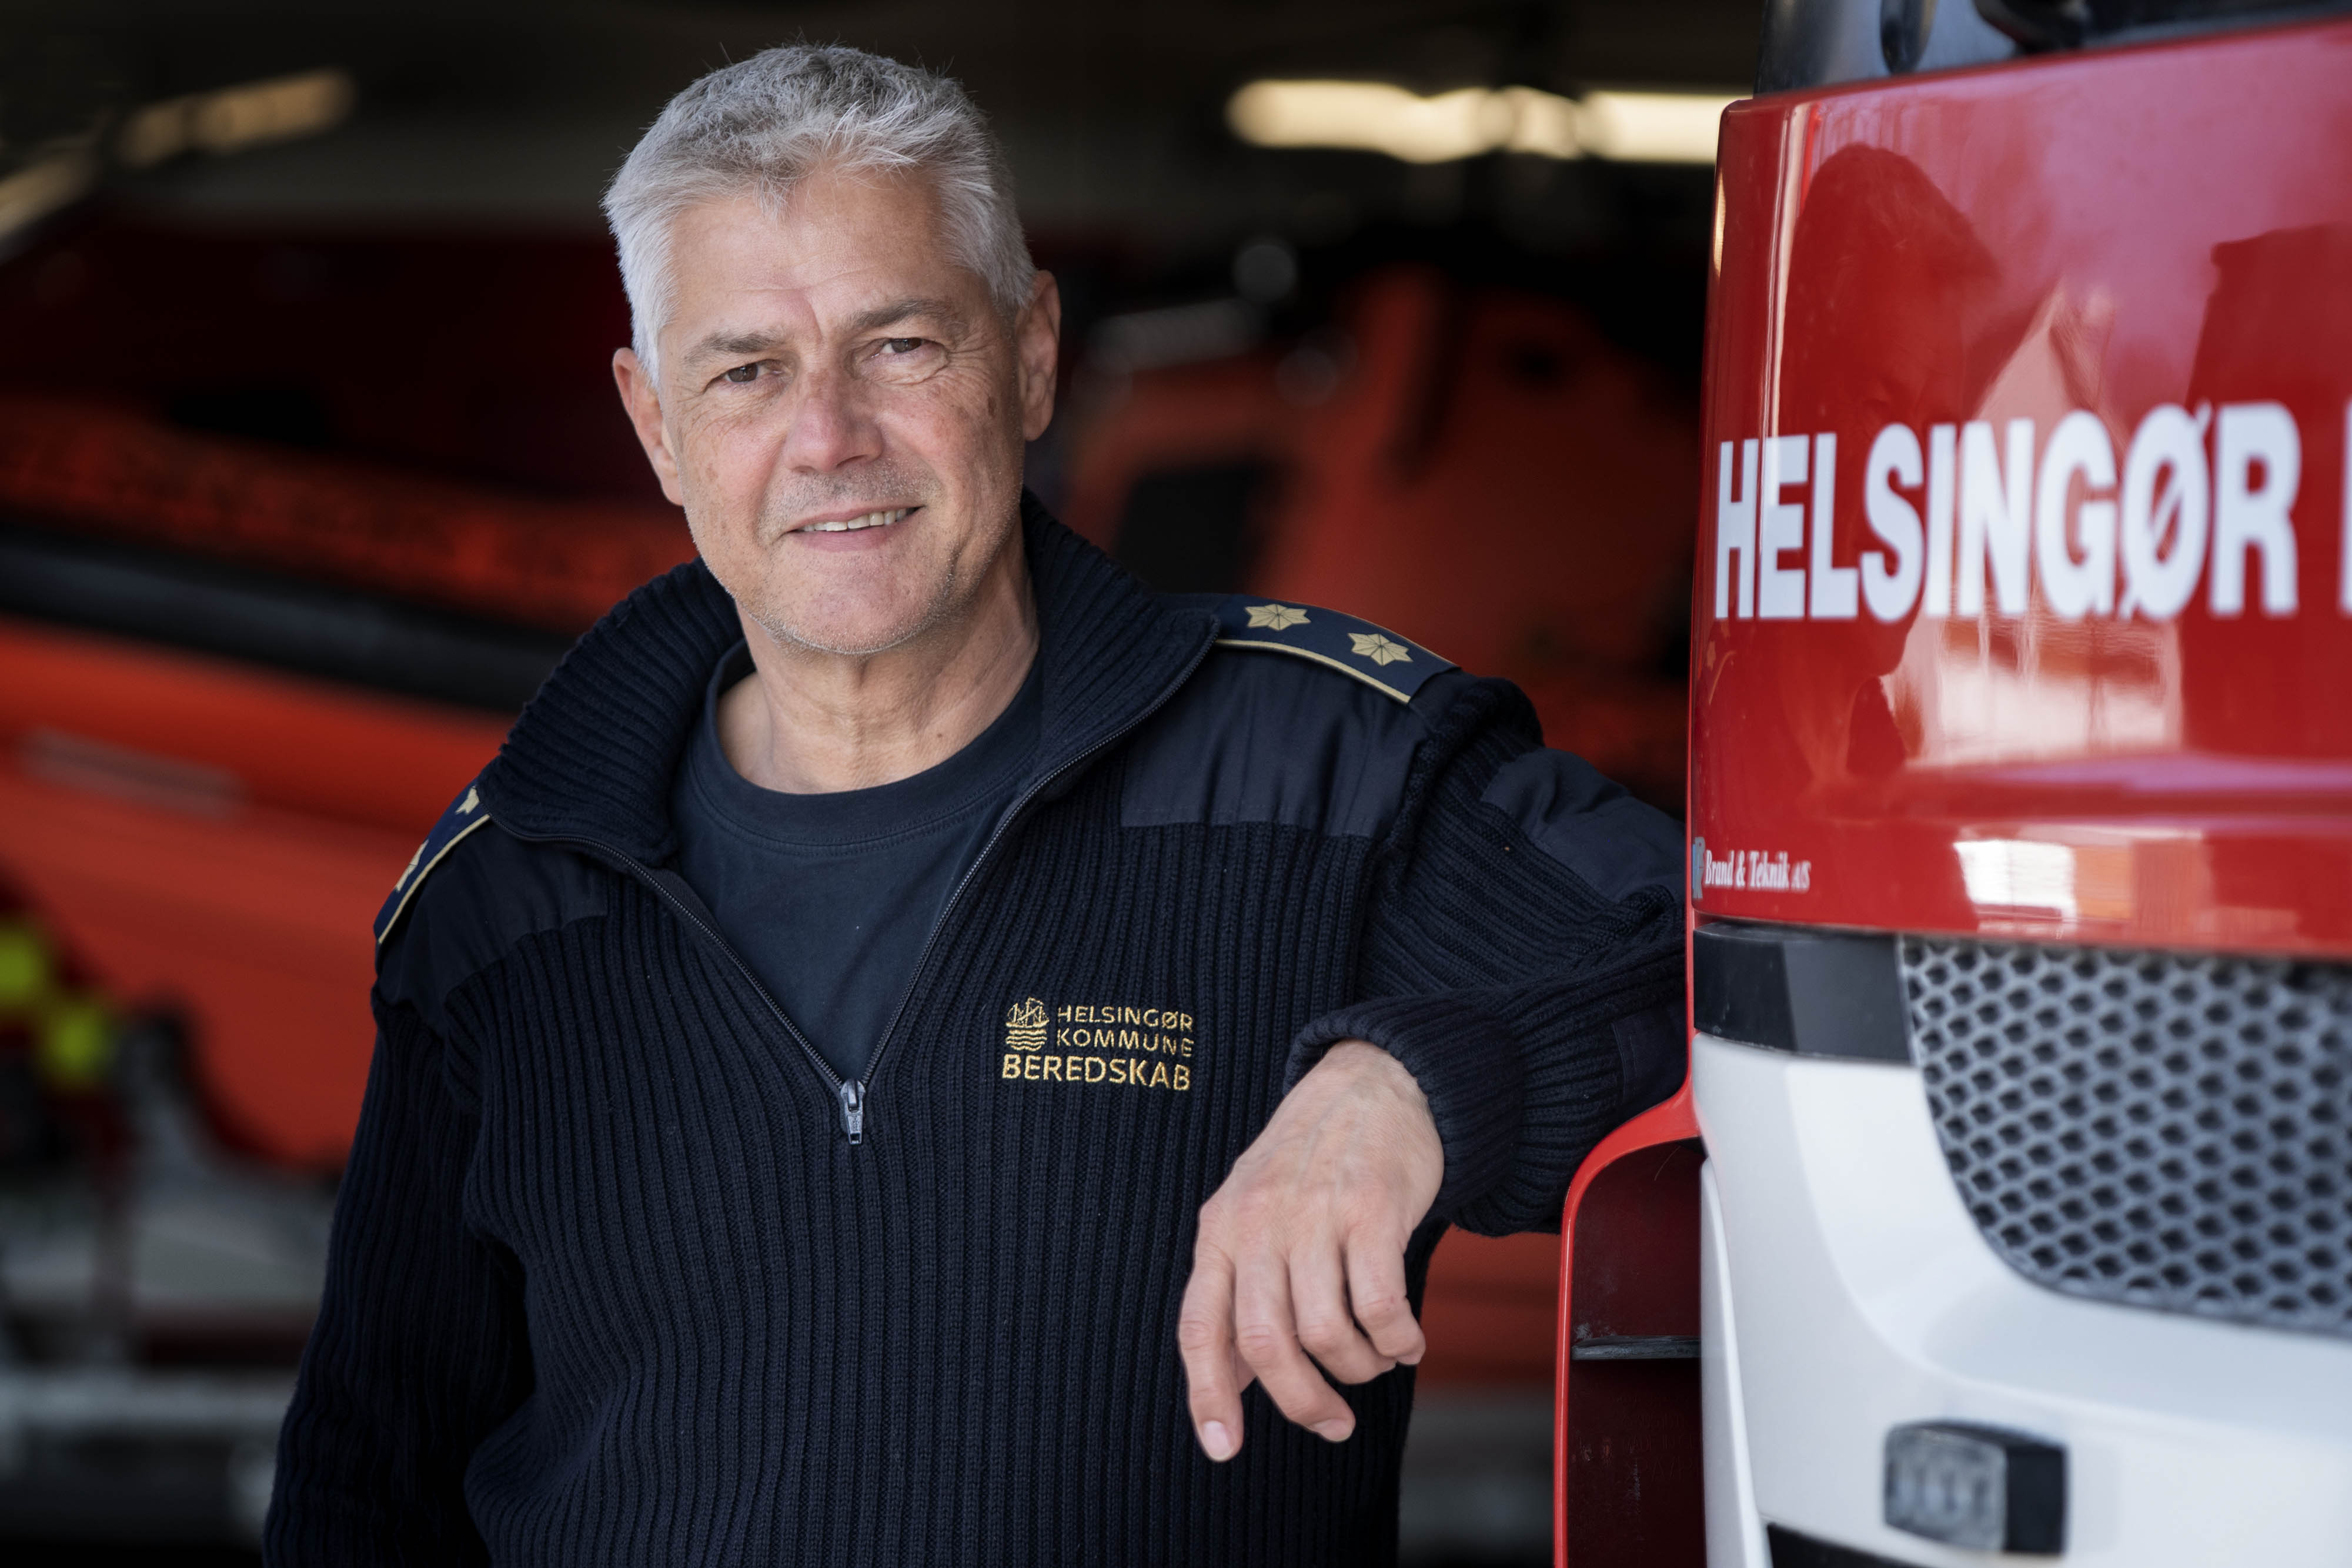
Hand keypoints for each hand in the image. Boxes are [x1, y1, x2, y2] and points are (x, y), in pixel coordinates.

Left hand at [1177, 1039, 1444, 1460]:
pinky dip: (1397, 1341)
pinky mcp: (1372, 1209)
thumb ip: (1239, 1287)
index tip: (1224, 1448)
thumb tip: (1231, 1377)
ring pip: (1325, 1332)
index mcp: (1220, 1229)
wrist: (1375, 1082)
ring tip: (1375, 1361)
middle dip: (1301, 1401)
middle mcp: (1259, 1222)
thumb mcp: (1252, 1209)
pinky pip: (1380, 1304)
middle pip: (1265, 1342)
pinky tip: (1408, 1341)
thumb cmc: (1312, 1160)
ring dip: (1357, 1368)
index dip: (1208, 1394)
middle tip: (1333, 1424)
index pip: (1198, 1326)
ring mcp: (1314, 1214)